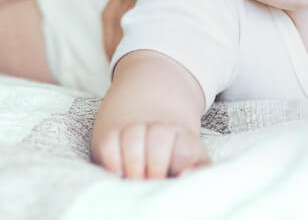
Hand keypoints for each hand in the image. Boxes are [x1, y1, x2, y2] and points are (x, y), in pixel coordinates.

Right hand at [92, 121, 209, 178]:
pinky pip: (110, 140)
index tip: (176, 175)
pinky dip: (111, 157)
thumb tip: (186, 174)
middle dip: (156, 162)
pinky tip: (117, 173)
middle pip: (159, 136)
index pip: (184, 147)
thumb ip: (197, 169)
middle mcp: (158, 128)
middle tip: (152, 181)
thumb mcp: (193, 162)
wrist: (153, 126)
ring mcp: (134, 128)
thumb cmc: (175, 156)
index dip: (178, 161)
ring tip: (134, 180)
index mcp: (183, 137)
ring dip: (134, 160)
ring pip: (133, 135)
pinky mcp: (113, 133)